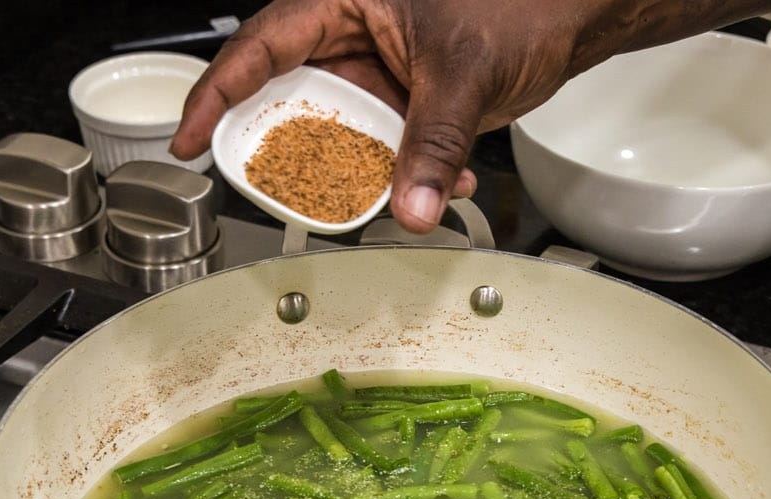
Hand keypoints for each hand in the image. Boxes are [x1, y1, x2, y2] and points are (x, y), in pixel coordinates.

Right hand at [171, 0, 770, 233]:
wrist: (581, 15)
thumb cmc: (526, 3)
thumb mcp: (466, 76)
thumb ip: (433, 146)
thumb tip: (409, 205)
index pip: (262, 46)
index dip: (219, 94)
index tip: (189, 138)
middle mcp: (357, 34)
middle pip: (295, 98)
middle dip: (296, 149)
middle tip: (279, 187)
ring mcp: (383, 70)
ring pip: (344, 132)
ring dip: (365, 171)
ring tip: (384, 190)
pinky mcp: (409, 101)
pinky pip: (387, 147)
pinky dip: (408, 172)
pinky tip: (443, 179)